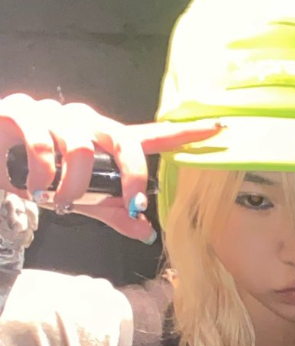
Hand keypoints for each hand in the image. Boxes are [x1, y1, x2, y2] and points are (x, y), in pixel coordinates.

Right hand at [0, 94, 219, 241]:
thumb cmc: (37, 176)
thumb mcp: (82, 201)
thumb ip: (113, 212)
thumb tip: (146, 233)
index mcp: (102, 140)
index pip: (150, 135)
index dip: (186, 133)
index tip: (222, 128)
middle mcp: (83, 119)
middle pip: (123, 139)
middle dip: (132, 177)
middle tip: (128, 206)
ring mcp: (52, 113)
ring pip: (81, 147)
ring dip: (73, 185)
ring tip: (55, 200)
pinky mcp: (20, 112)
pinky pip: (43, 144)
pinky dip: (40, 174)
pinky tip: (30, 187)